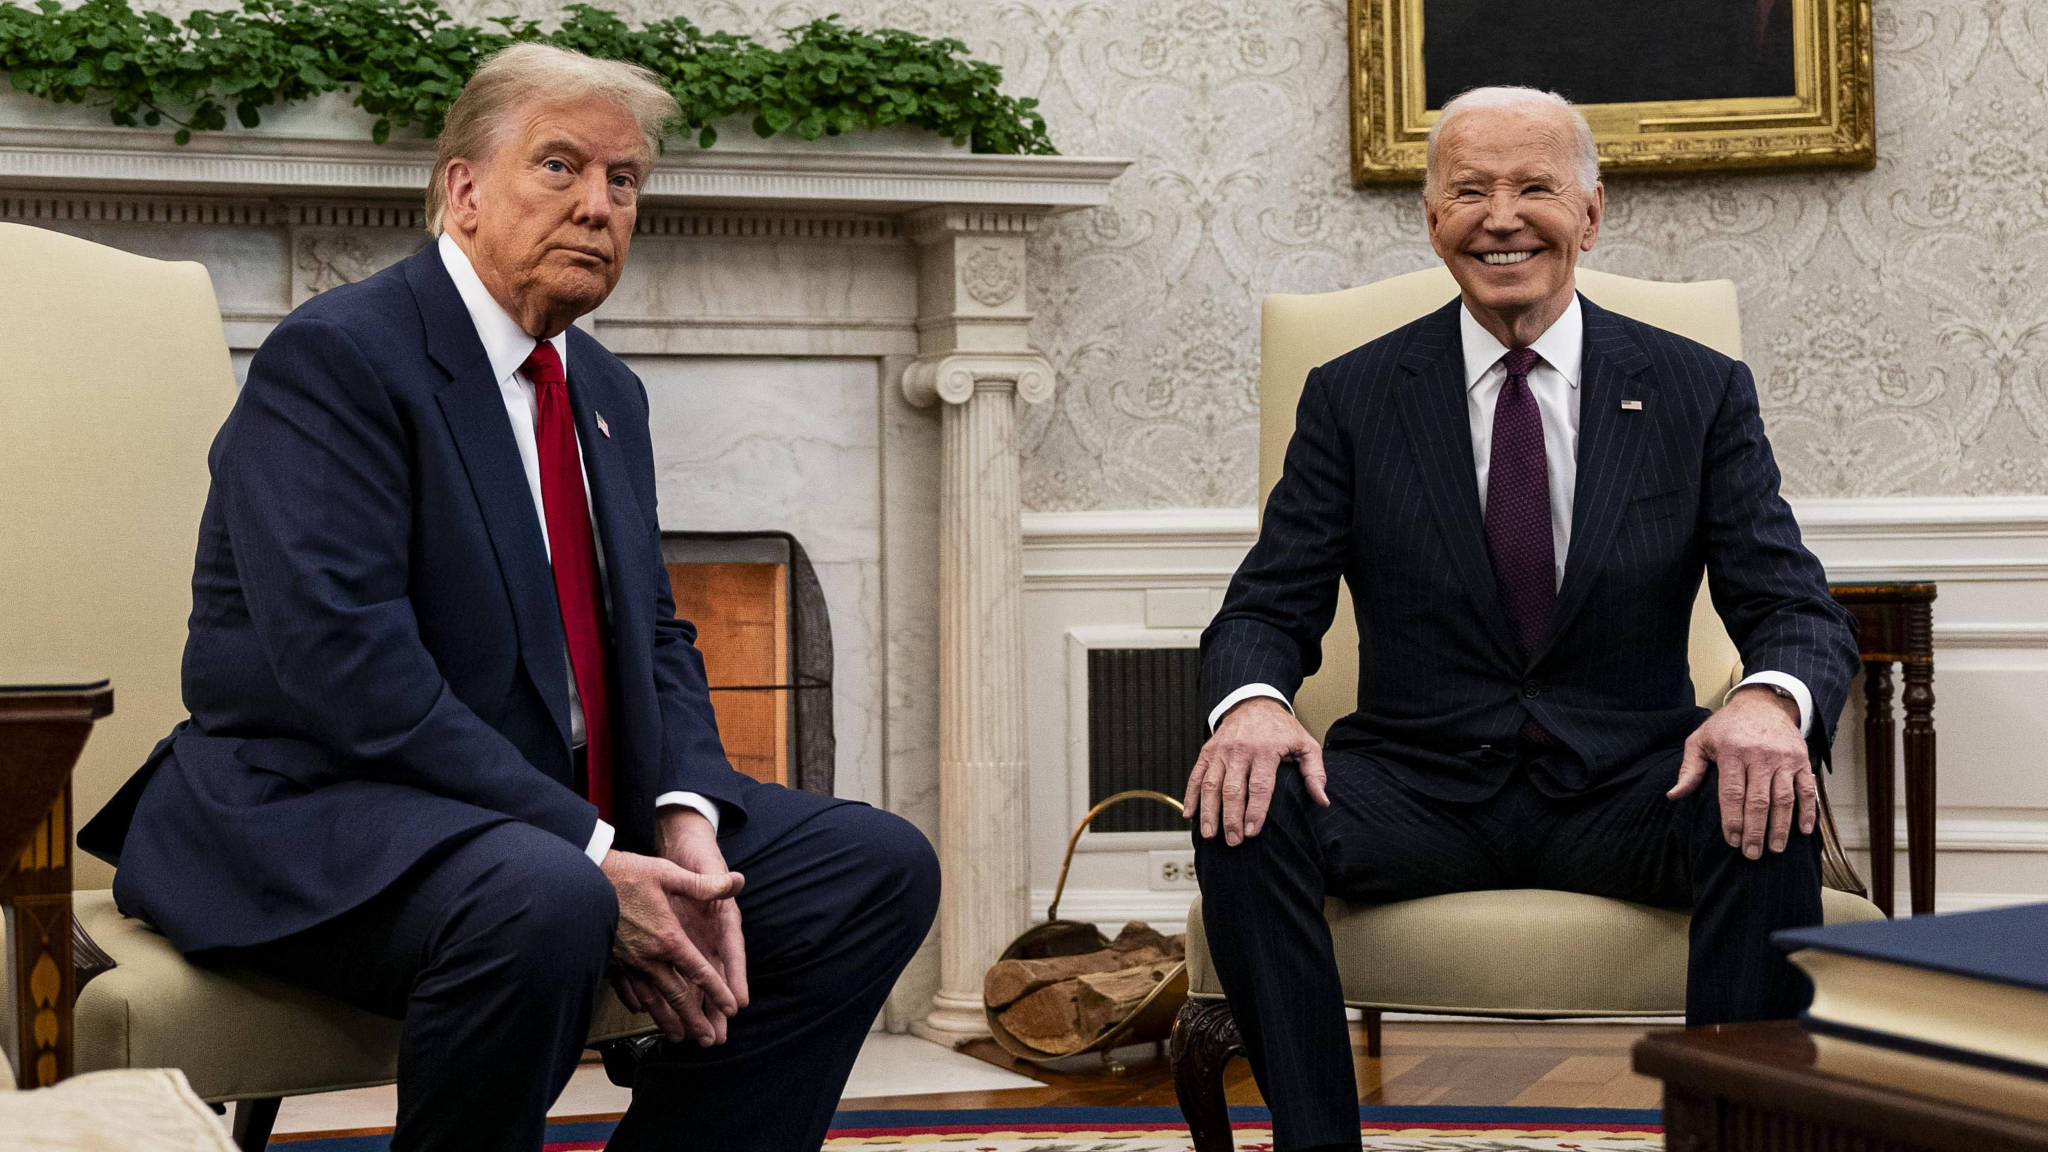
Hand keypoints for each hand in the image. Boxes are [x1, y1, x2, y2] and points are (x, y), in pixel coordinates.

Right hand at [600, 843, 743, 1045]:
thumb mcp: (668, 874)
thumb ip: (704, 884)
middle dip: (694, 1020)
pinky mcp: (611, 962)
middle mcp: (649, 958)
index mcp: (668, 939)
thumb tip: (738, 881)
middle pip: (677, 996)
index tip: (730, 1009)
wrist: (581, 882)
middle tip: (708, 1040)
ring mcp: (628, 963)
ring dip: (667, 1020)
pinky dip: (637, 1003)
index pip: (699, 972)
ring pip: (652, 1000)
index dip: (718, 991)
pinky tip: (641, 1011)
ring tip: (679, 1037)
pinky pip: (627, 990)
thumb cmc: (626, 874)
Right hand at [1184, 697, 1328, 844]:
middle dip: (1231, 818)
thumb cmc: (1281, 728)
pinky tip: (1190, 814)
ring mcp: (1221, 751)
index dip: (1255, 811)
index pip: (1259, 786)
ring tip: (1209, 834)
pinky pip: (1196, 775)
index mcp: (1265, 750)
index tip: (1252, 832)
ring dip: (1208, 811)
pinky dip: (1191, 795)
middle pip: (1232, 789)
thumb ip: (1315, 773)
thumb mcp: (1305, 745)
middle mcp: (1240, 750)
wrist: (1253, 702)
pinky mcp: (1207, 751)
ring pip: (1211, 784)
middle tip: (1233, 841)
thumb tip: (1322, 800)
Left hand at [1668, 687, 1813, 859]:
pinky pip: (1807, 789)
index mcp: (1732, 752)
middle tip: (1752, 854)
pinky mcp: (1801, 760)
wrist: (1763, 703)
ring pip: (1784, 798)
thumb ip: (1689, 769)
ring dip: (1780, 827)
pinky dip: (1807, 811)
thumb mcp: (1700, 740)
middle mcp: (1760, 756)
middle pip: (1758, 801)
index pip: (1732, 793)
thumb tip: (1673, 796)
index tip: (1731, 841)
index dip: (1732, 820)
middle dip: (1755, 831)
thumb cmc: (1727, 726)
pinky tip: (1802, 831)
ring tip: (1775, 849)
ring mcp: (1783, 759)